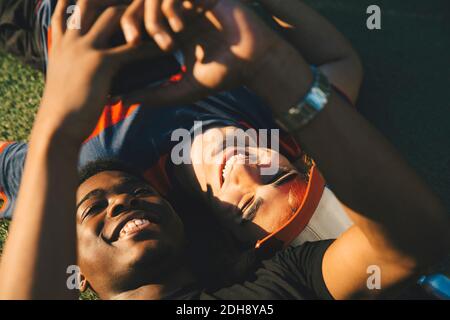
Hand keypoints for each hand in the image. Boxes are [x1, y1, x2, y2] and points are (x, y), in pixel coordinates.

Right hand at [37, 0, 160, 142]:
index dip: (82, 1)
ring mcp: (84, 48)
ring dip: (136, 15)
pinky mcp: (100, 62)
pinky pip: (131, 48)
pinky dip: (150, 46)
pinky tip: (164, 47)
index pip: (67, 8)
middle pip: (91, 1)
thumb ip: (75, 68)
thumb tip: (94, 69)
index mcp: (60, 43)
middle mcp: (70, 39)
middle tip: (134, 2)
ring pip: (112, 16)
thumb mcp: (64, 81)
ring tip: (153, 17)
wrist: (57, 127)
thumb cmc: (62, 110)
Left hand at [124, 0, 287, 106]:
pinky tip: (180, 28)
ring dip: (152, 18)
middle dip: (131, 21)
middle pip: (138, 3)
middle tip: (134, 42)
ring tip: (167, 44)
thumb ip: (157, 94)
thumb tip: (125, 101)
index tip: (125, 50)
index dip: (124, 30)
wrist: (256, 62)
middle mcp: (177, 13)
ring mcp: (189, 1)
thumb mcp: (185, 88)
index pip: (136, 21)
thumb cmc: (225, 74)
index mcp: (170, 30)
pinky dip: (170, 7)